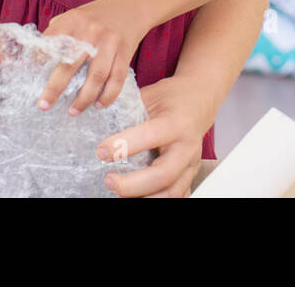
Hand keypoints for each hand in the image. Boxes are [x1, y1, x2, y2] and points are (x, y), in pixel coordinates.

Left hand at [40, 0, 148, 114]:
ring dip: (83, 98)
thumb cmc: (97, 15)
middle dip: (55, 88)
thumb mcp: (76, 14)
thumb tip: (37, 55)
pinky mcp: (125, 52)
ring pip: (96, 77)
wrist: (133, 5)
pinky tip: (98, 105)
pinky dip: (108, 95)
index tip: (29, 79)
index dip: (39, 60)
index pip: (51, 42)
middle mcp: (91, 31)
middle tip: (44, 105)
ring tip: (73, 111)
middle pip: (70, 64)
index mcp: (73, 20)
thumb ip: (58, 31)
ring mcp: (109, 43)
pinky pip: (117, 79)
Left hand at [94, 74, 209, 197]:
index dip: (124, 146)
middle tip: (109, 180)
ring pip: (172, 192)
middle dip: (133, 184)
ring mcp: (191, 163)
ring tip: (118, 193)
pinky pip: (178, 195)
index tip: (101, 152)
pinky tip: (139, 197)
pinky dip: (158, 199)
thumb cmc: (172, 97)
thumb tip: (96, 122)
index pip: (150, 137)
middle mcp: (187, 146)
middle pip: (163, 175)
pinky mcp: (190, 174)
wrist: (199, 99)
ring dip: (143, 197)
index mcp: (176, 122)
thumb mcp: (149, 95)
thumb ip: (127, 111)